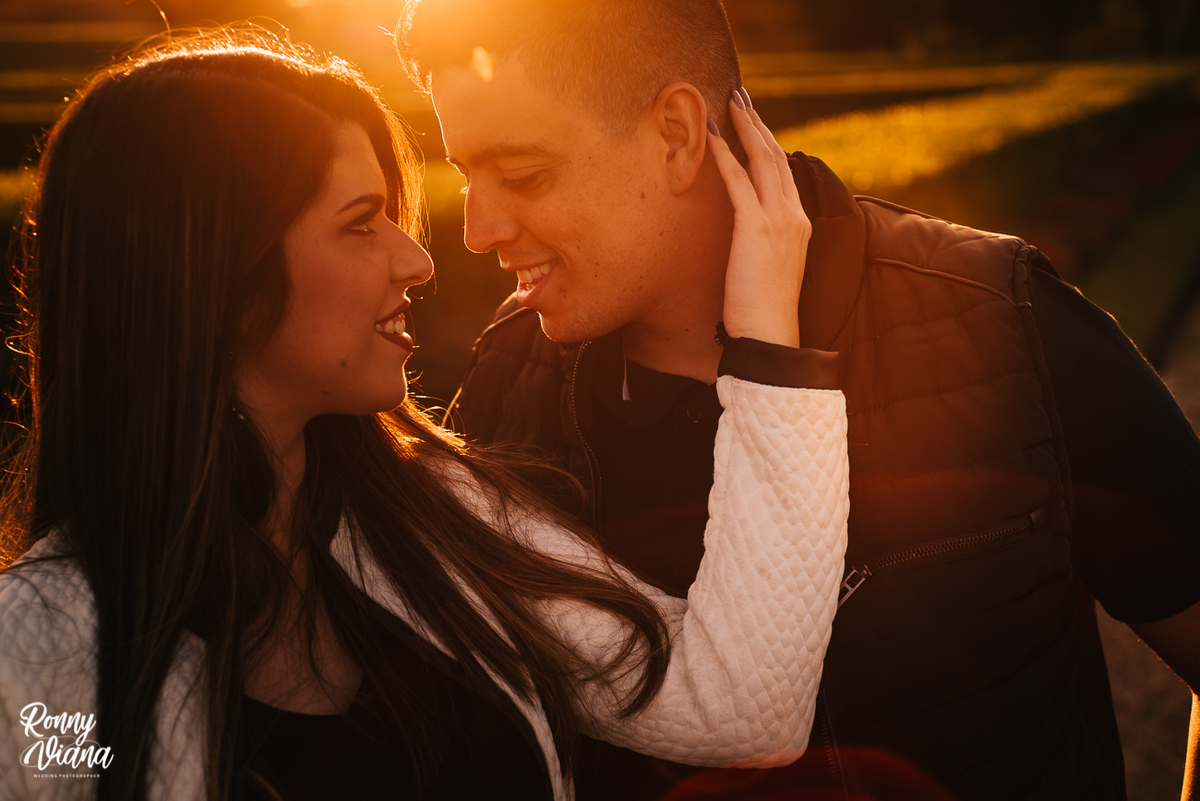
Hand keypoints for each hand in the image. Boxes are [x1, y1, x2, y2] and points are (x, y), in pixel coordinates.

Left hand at [708, 90, 810, 347]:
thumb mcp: (768, 269)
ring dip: (744, 128)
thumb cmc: (763, 311)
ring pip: (762, 161)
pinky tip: (713, 138)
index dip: (767, 143)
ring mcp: (778, 220)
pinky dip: (726, 157)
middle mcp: (794, 216)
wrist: (770, 336)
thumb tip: (743, 234)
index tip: (752, 121)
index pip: (783, 172)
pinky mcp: (756, 229)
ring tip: (728, 103)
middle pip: (776, 157)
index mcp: (799, 224)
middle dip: (756, 124)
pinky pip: (739, 183)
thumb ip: (762, 243)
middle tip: (740, 97)